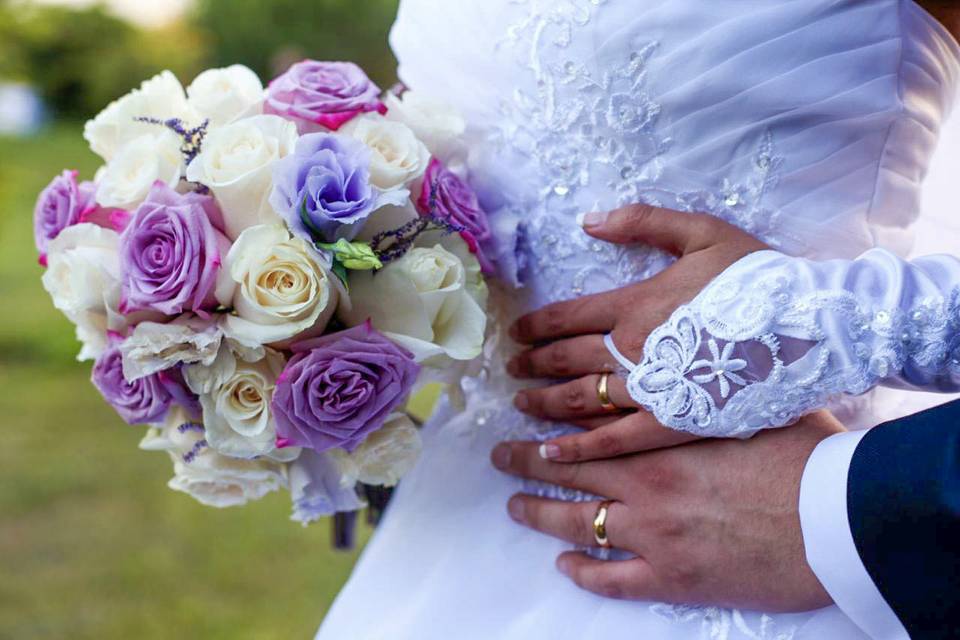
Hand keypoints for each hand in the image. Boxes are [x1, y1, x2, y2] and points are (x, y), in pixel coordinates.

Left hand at [490, 410, 841, 611]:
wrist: (835, 518)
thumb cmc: (804, 454)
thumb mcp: (753, 407)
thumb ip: (713, 398)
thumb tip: (700, 375)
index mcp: (661, 439)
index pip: (591, 426)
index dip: (554, 420)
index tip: (528, 413)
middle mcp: (645, 483)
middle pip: (569, 469)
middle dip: (526, 460)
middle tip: (499, 454)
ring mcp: (653, 533)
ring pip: (575, 522)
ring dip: (539, 513)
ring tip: (514, 506)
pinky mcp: (672, 577)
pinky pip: (611, 578)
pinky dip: (583, 572)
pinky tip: (564, 566)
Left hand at [507, 205, 767, 460]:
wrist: (808, 326)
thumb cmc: (758, 278)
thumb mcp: (703, 232)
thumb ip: (643, 222)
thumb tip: (589, 221)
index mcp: (635, 303)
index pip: (567, 316)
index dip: (536, 326)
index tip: (517, 334)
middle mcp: (632, 348)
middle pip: (566, 359)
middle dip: (533, 364)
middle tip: (512, 370)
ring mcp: (650, 389)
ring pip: (580, 398)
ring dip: (544, 401)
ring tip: (521, 403)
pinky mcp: (673, 423)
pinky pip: (615, 439)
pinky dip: (580, 447)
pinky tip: (552, 452)